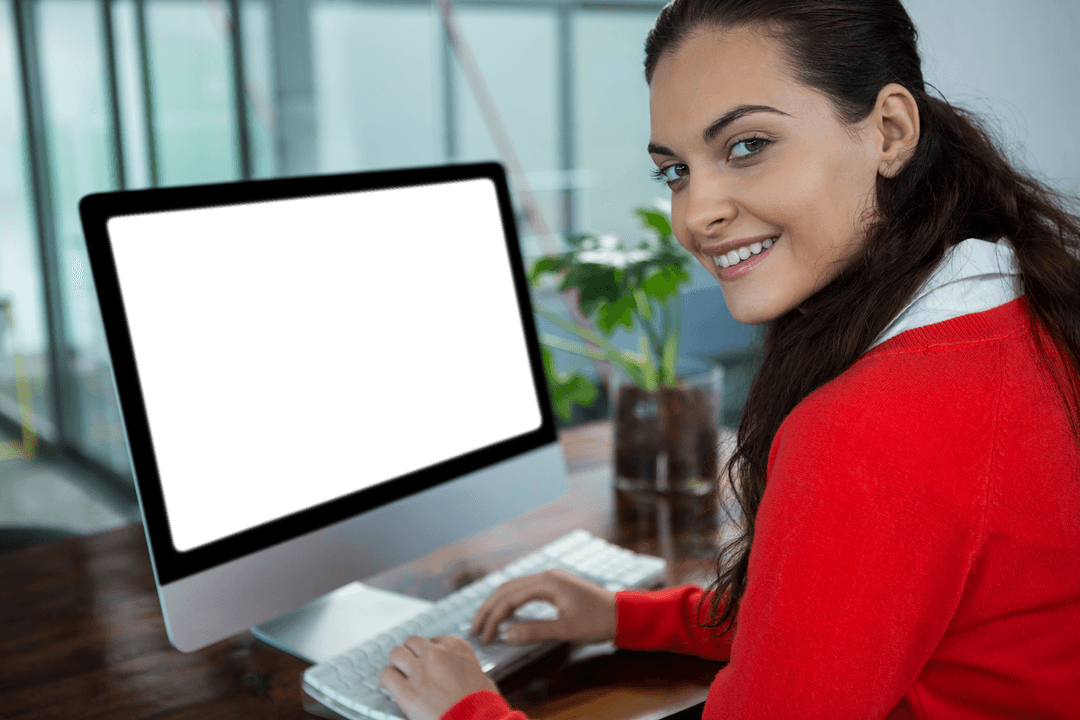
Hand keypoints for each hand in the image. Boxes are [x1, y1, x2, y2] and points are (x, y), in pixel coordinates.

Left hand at [379, 635, 499, 719]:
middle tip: (411, 668)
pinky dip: (388, 681)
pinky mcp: (408, 692)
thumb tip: (457, 674)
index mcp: (457, 647)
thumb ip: (463, 668)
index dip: (429, 654)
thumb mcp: (481, 676)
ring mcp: (421, 671)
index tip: (430, 664)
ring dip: (397, 664)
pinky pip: (387, 676)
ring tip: (399, 676)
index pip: (434, 640)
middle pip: (412, 642)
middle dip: (411, 654)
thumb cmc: (484, 704)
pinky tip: (392, 688)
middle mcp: (437, 654)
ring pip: (396, 654)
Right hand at [470, 568, 617, 645]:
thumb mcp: (566, 630)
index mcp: (547, 582)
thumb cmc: (598, 621)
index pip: (509, 598)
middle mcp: (545, 575)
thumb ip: (534, 631)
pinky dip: (510, 601)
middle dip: (488, 609)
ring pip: (514, 588)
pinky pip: (524, 590)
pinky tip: (504, 613)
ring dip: (497, 604)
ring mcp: (550, 578)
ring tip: (484, 622)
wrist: (622, 613)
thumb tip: (506, 635)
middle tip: (474, 629)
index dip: (493, 617)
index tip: (484, 636)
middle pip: (506, 589)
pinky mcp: (554, 586)